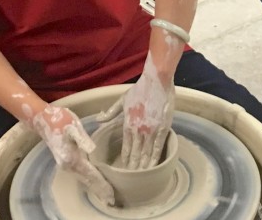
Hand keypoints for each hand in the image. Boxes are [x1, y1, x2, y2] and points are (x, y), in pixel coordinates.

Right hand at [28, 104, 114, 204]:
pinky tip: (94, 183)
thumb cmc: (60, 120)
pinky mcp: (66, 162)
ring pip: (83, 180)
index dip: (102, 185)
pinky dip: (89, 181)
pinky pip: (80, 175)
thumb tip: (93, 150)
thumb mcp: (73, 126)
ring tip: (105, 196)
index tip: (111, 194)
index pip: (91, 175)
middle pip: (87, 181)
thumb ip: (83, 139)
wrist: (43, 120)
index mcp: (72, 158)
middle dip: (99, 191)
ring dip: (94, 188)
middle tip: (111, 201)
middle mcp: (68, 165)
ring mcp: (66, 165)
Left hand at [95, 54, 174, 169]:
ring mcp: (151, 131)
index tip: (123, 171)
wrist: (157, 80)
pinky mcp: (163, 129)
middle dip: (133, 168)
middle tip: (131, 180)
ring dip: (143, 167)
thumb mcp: (122, 99)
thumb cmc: (140, 89)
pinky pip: (158, 148)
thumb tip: (98, 119)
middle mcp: (138, 130)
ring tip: (141, 178)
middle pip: (135, 154)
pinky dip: (155, 159)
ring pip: (146, 154)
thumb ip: (111, 112)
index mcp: (128, 124)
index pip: (126, 148)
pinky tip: (153, 167)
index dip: (125, 161)